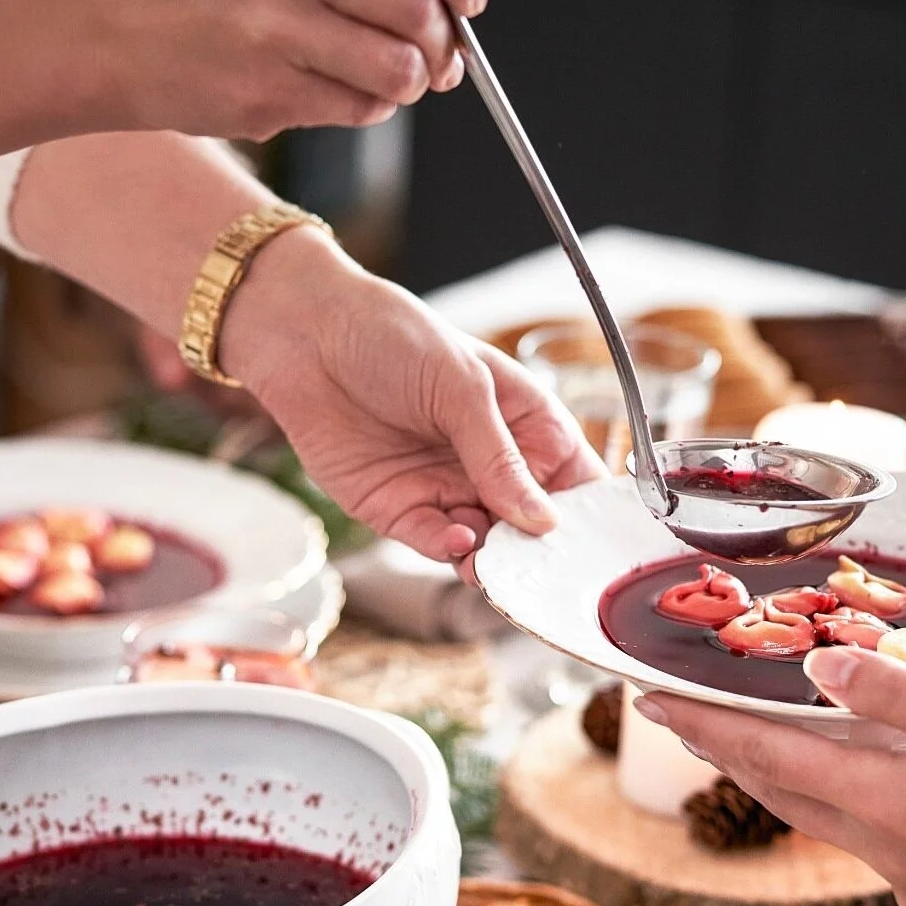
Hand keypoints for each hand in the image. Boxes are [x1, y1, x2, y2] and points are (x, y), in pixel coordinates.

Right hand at [64, 0, 481, 141]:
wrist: (98, 26)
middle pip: (424, 5)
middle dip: (441, 39)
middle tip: (431, 51)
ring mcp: (272, 20)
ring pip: (402, 67)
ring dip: (405, 80)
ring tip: (376, 70)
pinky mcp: (263, 88)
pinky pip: (360, 108)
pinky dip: (363, 106)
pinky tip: (328, 86)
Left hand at [229, 237, 600, 560]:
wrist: (307, 335)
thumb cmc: (393, 336)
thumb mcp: (462, 387)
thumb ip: (500, 457)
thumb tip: (542, 519)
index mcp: (523, 423)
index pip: (572, 479)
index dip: (588, 515)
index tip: (599, 547)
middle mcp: (489, 463)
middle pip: (531, 524)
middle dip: (540, 551)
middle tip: (547, 570)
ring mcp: (444, 488)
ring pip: (486, 545)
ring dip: (496, 559)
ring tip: (501, 565)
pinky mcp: (397, 508)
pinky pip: (434, 542)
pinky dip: (451, 551)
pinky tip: (460, 544)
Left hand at [640, 647, 905, 905]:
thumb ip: (900, 696)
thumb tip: (813, 669)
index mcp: (886, 804)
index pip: (766, 757)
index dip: (704, 724)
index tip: (647, 698)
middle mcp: (883, 850)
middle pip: (781, 790)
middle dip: (725, 749)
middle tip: (679, 713)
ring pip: (822, 816)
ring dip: (778, 774)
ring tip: (747, 737)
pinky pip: (868, 836)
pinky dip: (840, 797)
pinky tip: (860, 778)